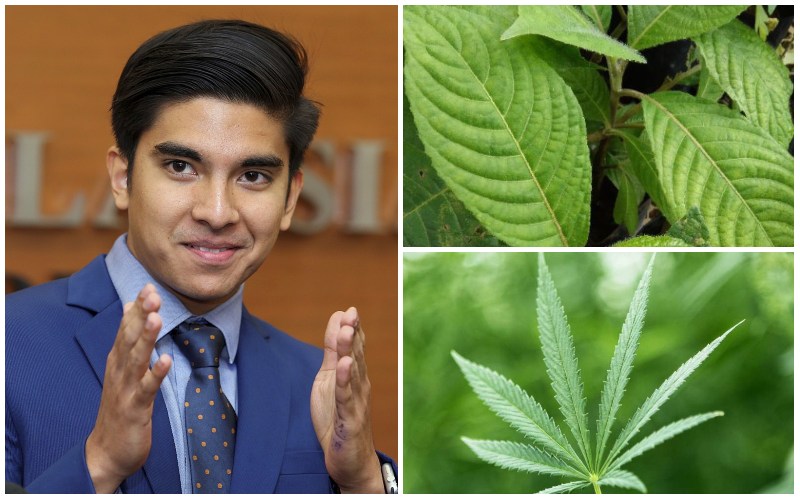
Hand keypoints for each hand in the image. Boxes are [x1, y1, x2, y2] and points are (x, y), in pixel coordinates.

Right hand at [85, 284, 171, 492]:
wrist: (108, 451)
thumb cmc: (120, 406)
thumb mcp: (123, 370)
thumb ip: (129, 341)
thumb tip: (133, 310)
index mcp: (117, 360)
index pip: (125, 328)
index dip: (137, 308)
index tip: (148, 285)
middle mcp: (119, 370)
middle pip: (128, 338)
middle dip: (140, 315)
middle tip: (151, 292)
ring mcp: (125, 389)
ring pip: (136, 359)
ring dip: (146, 338)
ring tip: (157, 317)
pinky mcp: (134, 408)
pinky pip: (146, 389)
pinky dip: (155, 374)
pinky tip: (166, 360)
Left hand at [311, 307, 382, 492]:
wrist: (350, 460)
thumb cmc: (339, 419)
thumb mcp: (330, 380)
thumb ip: (332, 352)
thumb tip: (336, 323)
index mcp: (355, 376)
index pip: (356, 348)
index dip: (352, 329)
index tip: (349, 310)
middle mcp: (360, 386)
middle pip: (356, 355)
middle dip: (353, 334)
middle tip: (351, 313)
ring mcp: (356, 402)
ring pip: (352, 373)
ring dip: (349, 351)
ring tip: (347, 331)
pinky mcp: (349, 420)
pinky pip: (346, 397)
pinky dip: (345, 380)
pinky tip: (344, 365)